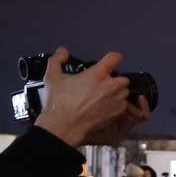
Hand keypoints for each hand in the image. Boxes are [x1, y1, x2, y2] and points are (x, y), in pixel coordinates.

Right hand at [34, 47, 149, 147]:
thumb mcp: (52, 78)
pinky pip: (123, 106)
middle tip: (102, 86)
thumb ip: (57, 60)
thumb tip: (62, 50)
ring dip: (117, 94)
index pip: (115, 58)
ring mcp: (117, 99)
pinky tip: (105, 110)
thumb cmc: (58, 101)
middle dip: (114, 81)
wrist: (64, 126)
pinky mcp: (119, 112)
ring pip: (124, 93)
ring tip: (103, 99)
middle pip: (122, 78)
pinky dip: (117, 106)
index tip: (108, 62)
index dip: (112, 58)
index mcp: (98, 74)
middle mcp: (111, 85)